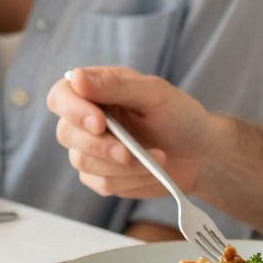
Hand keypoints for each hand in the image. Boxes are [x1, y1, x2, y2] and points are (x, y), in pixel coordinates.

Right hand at [48, 67, 217, 201]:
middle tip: (130, 152)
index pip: (61, 96)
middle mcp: (87, 119)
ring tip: (157, 158)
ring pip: (83, 163)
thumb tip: (78, 78)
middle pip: (66, 133)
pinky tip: (153, 172)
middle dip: (100, 146)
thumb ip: (116, 86)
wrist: (201, 153)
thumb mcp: (154, 94)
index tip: (100, 122)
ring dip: (123, 166)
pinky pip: (101, 184)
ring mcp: (92, 150)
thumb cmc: (180, 116)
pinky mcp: (102, 176)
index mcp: (96, 91)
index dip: (73, 110)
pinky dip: (131, 180)